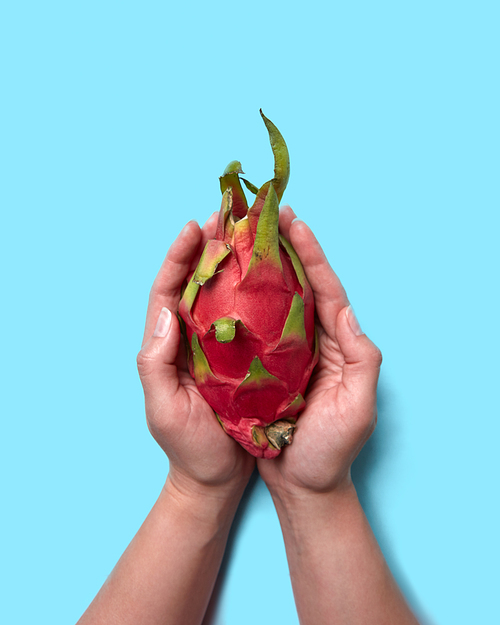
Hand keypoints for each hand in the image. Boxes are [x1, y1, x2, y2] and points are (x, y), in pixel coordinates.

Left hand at [137, 216, 254, 496]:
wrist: (214, 478)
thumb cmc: (189, 448)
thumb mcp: (164, 410)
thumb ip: (155, 363)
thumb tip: (165, 312)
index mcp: (166, 347)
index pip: (167, 292)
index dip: (178, 257)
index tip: (193, 227)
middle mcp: (187, 340)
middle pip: (193, 284)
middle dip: (205, 248)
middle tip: (224, 216)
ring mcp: (212, 348)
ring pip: (218, 296)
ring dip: (229, 263)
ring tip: (245, 234)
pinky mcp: (236, 359)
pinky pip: (242, 318)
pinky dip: (251, 294)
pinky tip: (268, 279)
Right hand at [258, 206, 381, 494]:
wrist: (303, 487)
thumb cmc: (330, 452)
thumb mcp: (357, 409)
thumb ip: (362, 360)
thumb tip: (348, 312)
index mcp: (335, 344)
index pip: (324, 288)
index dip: (309, 253)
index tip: (292, 221)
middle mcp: (309, 341)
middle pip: (294, 284)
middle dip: (278, 248)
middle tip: (260, 214)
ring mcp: (283, 352)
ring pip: (268, 300)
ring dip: (254, 268)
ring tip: (235, 237)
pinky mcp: (259, 368)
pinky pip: (247, 327)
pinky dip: (236, 303)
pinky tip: (220, 284)